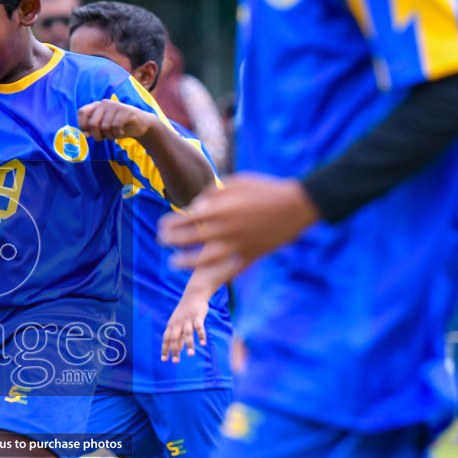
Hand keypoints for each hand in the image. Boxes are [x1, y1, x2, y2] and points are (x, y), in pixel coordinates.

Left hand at [77, 100, 156, 140]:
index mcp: (97, 105)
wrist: (140, 125)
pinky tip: (121, 132)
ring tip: (114, 134)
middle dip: (97, 136)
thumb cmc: (118, 127)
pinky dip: (117, 133)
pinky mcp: (126, 110)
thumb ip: (93, 127)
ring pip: (105, 127)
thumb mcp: (103, 127)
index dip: (82, 125)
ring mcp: (116, 105)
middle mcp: (105, 103)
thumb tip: (86, 133)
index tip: (88, 135)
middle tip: (102, 139)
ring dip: (109, 136)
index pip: (82, 112)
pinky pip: (115, 126)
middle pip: (93, 124)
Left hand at [158, 174, 319, 276]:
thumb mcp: (237, 182)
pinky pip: (230, 269)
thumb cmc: (265, 189)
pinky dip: (217, 274)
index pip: (186, 219)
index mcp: (220, 210)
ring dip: (186, 262)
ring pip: (205, 259)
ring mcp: (238, 245)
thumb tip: (197, 205)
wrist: (297, 205)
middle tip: (161, 240)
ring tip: (173, 263)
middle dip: (172, 240)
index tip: (162, 225)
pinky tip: (206, 276)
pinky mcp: (251, 255)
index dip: (171, 223)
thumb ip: (214, 193)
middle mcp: (225, 230)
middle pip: (190, 239)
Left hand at [161, 293, 209, 362]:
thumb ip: (178, 336)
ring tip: (191, 355)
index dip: (165, 349)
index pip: (166, 339)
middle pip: (174, 337)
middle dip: (174, 350)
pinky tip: (203, 343)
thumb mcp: (178, 323)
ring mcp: (187, 319)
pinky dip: (201, 335)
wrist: (193, 295)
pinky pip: (199, 327)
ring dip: (189, 344)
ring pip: (187, 333)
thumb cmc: (185, 312)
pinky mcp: (197, 316)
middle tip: (176, 361)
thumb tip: (177, 350)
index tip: (164, 360)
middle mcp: (178, 323)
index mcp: (172, 325)